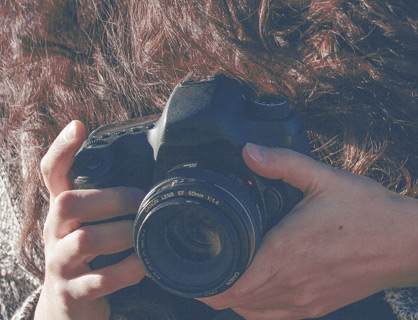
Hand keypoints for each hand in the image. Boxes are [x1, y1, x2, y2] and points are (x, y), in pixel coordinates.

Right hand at [34, 121, 146, 318]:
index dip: (61, 149)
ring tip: (144, 234)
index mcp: (63, 213)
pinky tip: (143, 266)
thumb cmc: (90, 260)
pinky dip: (126, 271)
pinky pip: (99, 279)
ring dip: (122, 234)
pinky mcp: (73, 293)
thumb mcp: (93, 226)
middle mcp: (55, 234)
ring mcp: (61, 264)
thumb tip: (157, 176)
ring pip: (84, 240)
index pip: (52, 173)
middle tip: (141, 201)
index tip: (78, 126)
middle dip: (110, 198)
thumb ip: (112, 203)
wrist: (68, 310)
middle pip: (67, 203)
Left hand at [198, 144, 417, 318]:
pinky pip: (274, 319)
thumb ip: (283, 164)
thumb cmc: (372, 212)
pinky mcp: (318, 308)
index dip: (198, 278)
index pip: (225, 282)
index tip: (187, 261)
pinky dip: (256, 310)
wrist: (411, 244)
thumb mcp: (326, 178)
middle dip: (210, 285)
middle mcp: (290, 282)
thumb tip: (248, 151)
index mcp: (284, 251)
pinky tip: (256, 292)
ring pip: (249, 313)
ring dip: (232, 297)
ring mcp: (304, 300)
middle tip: (200, 263)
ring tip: (224, 275)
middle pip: (230, 301)